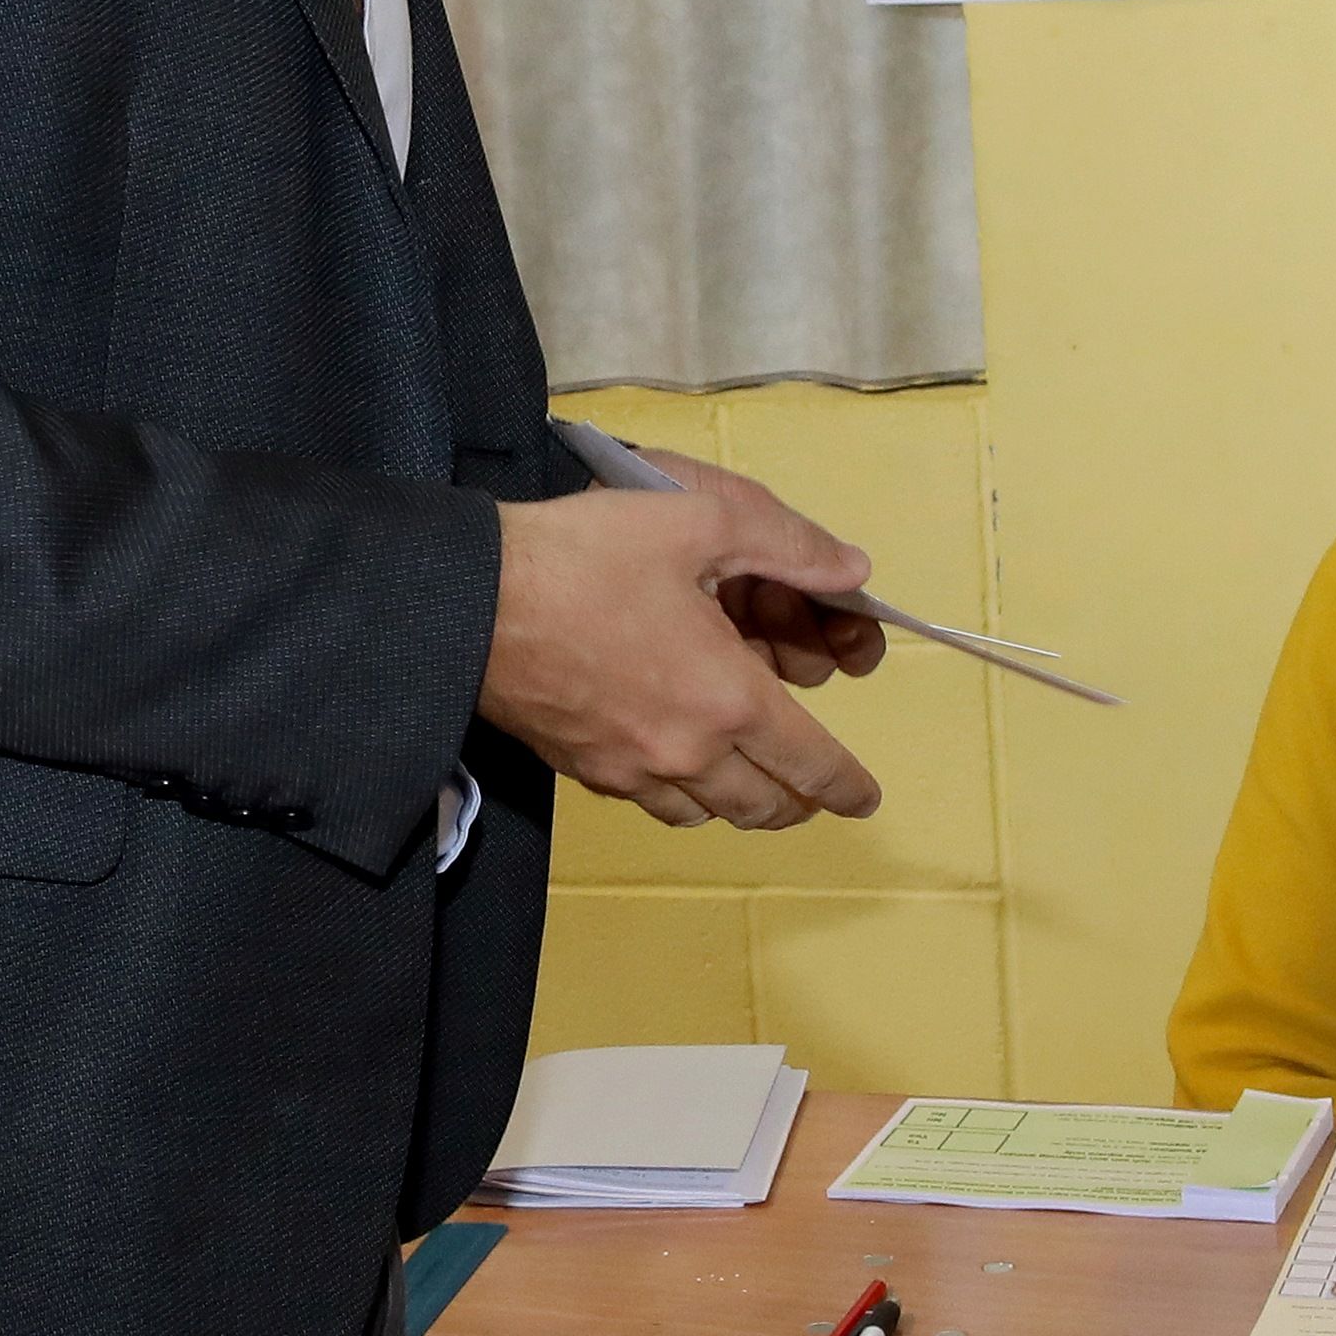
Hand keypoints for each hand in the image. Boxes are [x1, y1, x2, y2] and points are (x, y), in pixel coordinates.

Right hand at [480, 480, 883, 831]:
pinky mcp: (583, 770)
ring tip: (748, 777)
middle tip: (810, 789)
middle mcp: (687, 753)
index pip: (810, 764)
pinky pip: (650, 803)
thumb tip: (854, 571)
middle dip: (798, 803)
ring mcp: (630, 770)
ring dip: (739, 803)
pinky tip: (674, 762)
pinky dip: (680, 795)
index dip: (846, 786)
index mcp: (729, 699)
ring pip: (705, 815)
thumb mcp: (699, 520)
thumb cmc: (588, 556)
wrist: (471, 602)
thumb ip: (789, 544)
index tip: (864, 799)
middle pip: (762, 807)